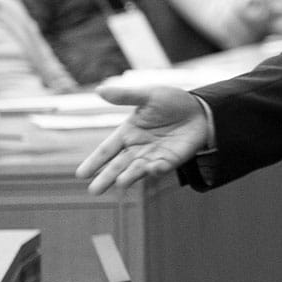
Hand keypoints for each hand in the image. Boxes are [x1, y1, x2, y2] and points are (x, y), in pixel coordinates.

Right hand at [75, 84, 209, 194]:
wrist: (200, 110)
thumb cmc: (171, 101)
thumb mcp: (148, 95)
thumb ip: (126, 96)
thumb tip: (99, 90)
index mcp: (127, 133)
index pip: (106, 150)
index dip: (94, 161)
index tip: (80, 174)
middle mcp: (136, 148)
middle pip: (117, 165)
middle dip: (106, 177)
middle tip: (94, 190)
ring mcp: (152, 156)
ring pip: (136, 169)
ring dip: (128, 176)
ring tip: (120, 183)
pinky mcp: (170, 160)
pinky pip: (161, 167)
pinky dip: (156, 170)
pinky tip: (152, 170)